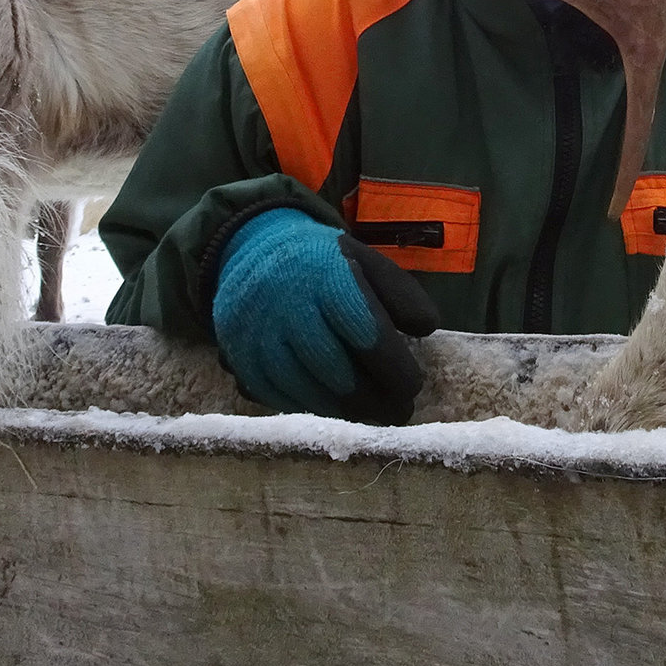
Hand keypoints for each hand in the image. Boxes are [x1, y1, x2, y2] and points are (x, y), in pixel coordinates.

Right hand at [211, 207, 440, 422]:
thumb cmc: (321, 261)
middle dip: (373, 400)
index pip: (367, 334)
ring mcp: (257, 336)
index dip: (395, 369)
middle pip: (336, 371)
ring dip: (344, 411)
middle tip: (398, 414)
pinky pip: (277, 397)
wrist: (253, 248)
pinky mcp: (239, 358)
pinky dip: (310, 408)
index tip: (414, 387)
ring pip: (306, 391)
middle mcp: (287, 307)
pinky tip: (334, 410)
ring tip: (371, 417)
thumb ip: (400, 293)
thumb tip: (426, 328)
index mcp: (326, 277)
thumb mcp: (366, 261)